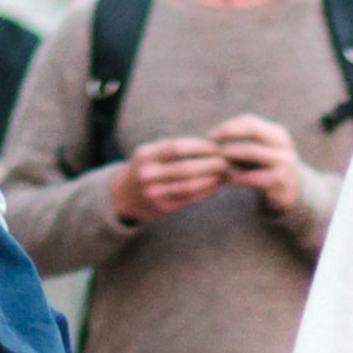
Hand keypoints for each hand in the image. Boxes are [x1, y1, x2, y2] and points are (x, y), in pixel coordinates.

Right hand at [110, 136, 226, 223]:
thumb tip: (212, 144)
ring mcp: (154, 193)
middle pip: (184, 168)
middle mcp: (147, 174)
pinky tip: (217, 185)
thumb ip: (175, 149)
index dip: (197, 147)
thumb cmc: (149, 167)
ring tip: (225, 174)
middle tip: (226, 161)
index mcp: (146, 155)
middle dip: (208, 165)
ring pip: (189, 186)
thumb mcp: (153, 153)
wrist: (125, 195)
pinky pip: (189, 198)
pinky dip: (205, 191)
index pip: (175, 148)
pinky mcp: (162, 208)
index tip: (215, 146)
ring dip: (211, 180)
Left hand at [210, 115, 301, 212]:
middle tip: (212, 146)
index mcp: (277, 134)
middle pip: (253, 131)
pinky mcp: (282, 183)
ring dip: (231, 154)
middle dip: (229, 135)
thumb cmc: (268, 172)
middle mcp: (283, 145)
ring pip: (253, 151)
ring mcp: (285, 163)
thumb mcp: (260, 154)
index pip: (250, 122)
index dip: (229, 126)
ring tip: (216, 161)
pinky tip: (227, 179)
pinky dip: (238, 176)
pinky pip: (255, 176)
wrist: (292, 196)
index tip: (211, 135)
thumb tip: (212, 138)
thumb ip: (243, 143)